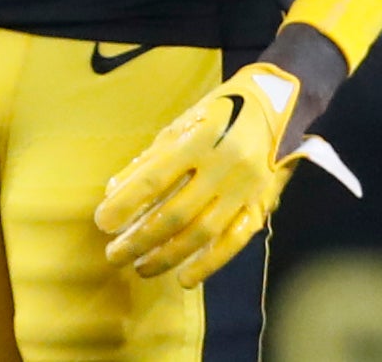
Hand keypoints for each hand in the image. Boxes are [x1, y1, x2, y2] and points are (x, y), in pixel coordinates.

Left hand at [93, 61, 321, 288]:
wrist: (279, 104)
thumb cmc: (221, 110)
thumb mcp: (182, 123)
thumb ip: (150, 158)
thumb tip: (115, 192)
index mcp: (199, 141)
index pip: (155, 179)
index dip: (127, 203)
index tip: (102, 222)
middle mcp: (223, 167)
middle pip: (176, 213)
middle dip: (140, 238)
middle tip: (114, 254)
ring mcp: (245, 189)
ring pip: (203, 233)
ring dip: (168, 256)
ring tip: (140, 267)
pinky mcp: (261, 205)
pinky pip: (234, 241)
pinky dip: (209, 263)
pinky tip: (185, 278)